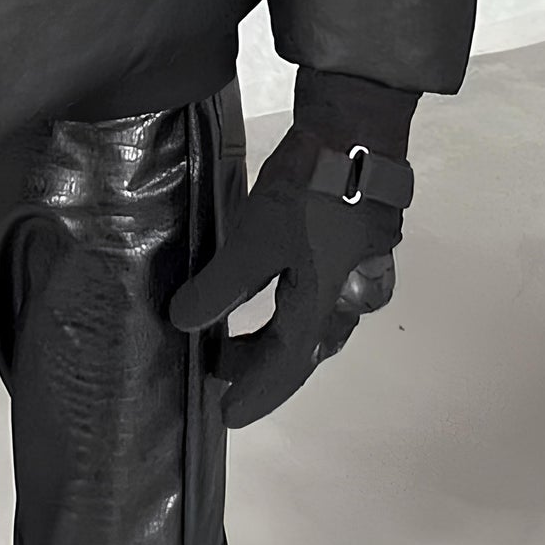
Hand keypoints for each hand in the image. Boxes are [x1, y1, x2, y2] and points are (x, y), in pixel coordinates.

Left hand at [167, 125, 406, 427]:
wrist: (357, 131)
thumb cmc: (309, 191)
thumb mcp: (255, 239)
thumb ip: (221, 286)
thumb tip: (184, 324)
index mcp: (324, 304)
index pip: (286, 365)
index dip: (256, 391)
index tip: (228, 414)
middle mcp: (349, 296)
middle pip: (305, 346)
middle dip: (263, 362)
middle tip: (221, 367)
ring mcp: (361, 269)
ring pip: (319, 320)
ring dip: (281, 333)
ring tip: (240, 333)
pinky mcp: (360, 241)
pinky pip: (326, 290)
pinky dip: (297, 302)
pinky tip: (278, 286)